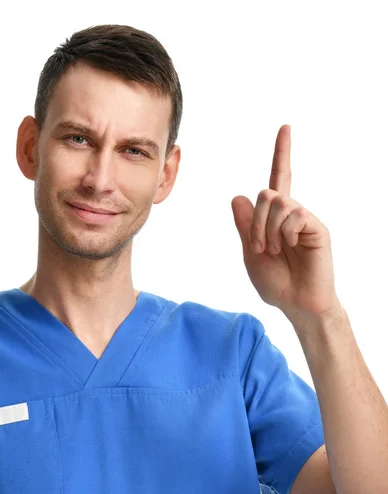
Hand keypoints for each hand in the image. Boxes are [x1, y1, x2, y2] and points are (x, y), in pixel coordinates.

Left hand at [231, 125, 340, 320]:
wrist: (295, 303)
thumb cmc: (274, 281)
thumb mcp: (249, 252)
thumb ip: (244, 225)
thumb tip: (239, 195)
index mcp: (273, 217)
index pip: (277, 178)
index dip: (281, 153)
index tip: (286, 127)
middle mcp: (290, 212)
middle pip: (265, 194)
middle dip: (254, 223)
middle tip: (257, 247)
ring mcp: (304, 219)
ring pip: (277, 202)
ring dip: (266, 230)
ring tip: (273, 250)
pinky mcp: (317, 227)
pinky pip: (294, 214)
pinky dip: (283, 232)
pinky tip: (289, 247)